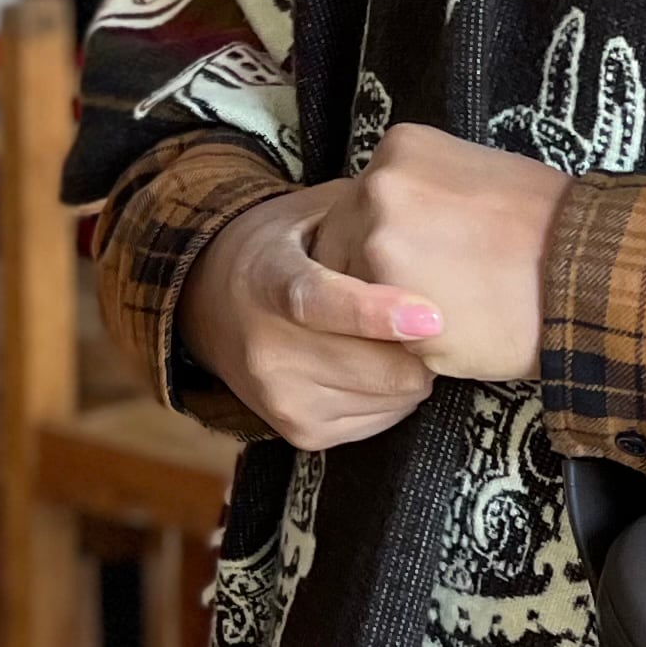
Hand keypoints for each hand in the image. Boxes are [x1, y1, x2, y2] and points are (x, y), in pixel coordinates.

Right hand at [178, 178, 443, 450]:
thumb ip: (365, 219)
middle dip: (423, 346)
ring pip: (391, 398)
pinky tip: (378, 363)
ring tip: (399, 338)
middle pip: (377, 368)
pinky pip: (383, 421)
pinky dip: (395, 395)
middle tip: (434, 316)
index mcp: (268, 280)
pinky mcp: (301, 432)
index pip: (319, 302)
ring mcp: (281, 397)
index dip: (376, 313)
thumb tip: (426, 231)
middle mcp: (267, 348)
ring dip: (412, 370)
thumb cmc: (283, 250)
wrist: (212, 305)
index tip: (430, 317)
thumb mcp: (311, 214)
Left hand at [306, 124, 567, 382]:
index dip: (379, 240)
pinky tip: (463, 328)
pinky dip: (416, 346)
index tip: (419, 255)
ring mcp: (381, 252)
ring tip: (456, 305)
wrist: (593, 270)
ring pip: (357, 299)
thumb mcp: (473, 173)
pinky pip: (385, 338)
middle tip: (438, 286)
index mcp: (396, 152)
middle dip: (375, 276)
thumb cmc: (546, 225)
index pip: (354, 207)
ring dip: (389, 314)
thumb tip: (385, 219)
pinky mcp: (394, 313)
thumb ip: (418, 190)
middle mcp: (377, 192)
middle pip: (342, 249)